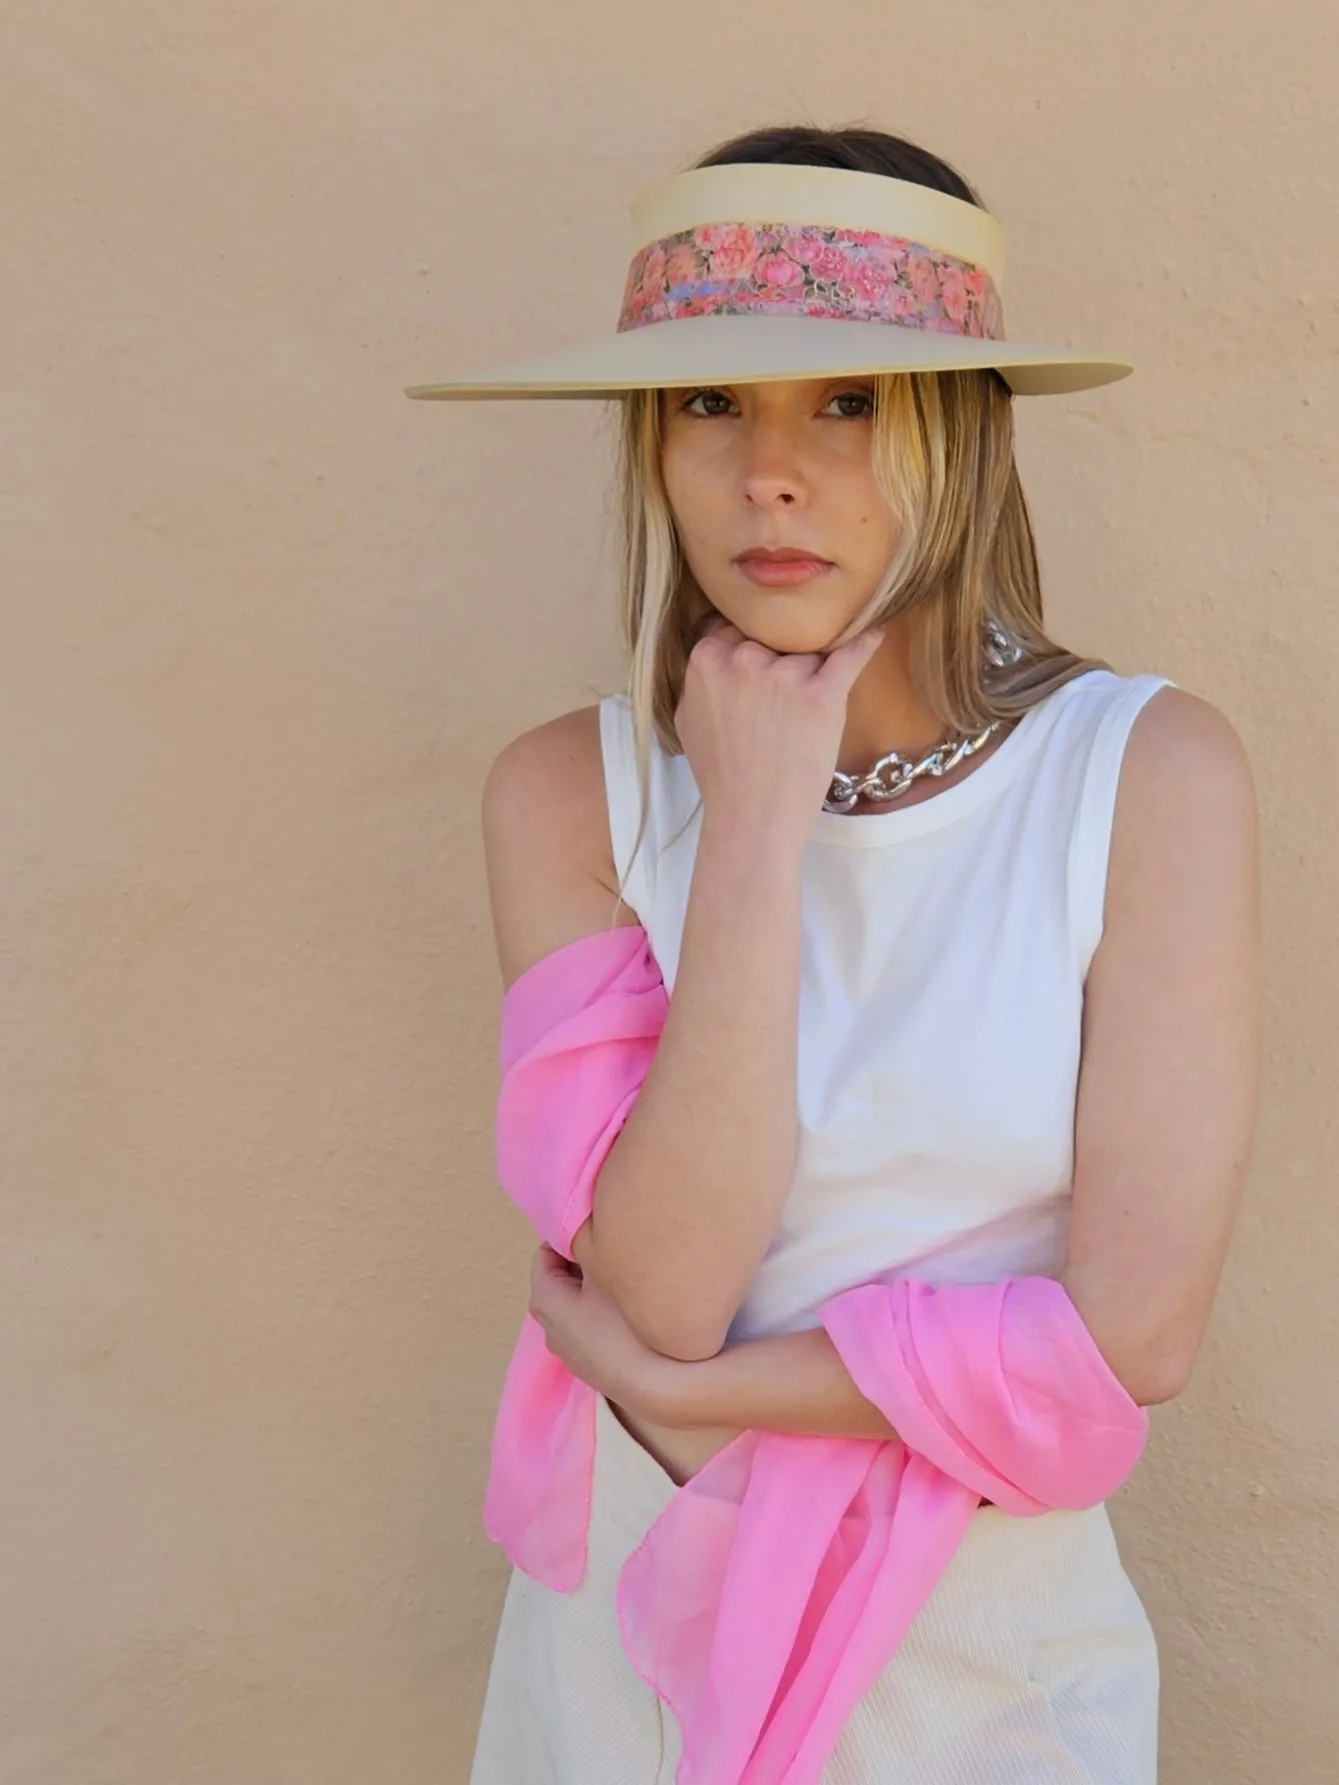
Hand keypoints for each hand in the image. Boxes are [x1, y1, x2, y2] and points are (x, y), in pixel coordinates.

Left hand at [527, 1244, 672, 1417]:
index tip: (594, 1231)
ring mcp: (567, 1350)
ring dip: (592, 1289)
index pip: (545, 1253)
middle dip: (581, 1263)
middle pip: (558, 1279)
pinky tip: (626, 1311)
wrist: (654, 1385)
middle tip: (611, 1251)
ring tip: (622, 1279)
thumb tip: (586, 1228)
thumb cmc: (626, 1324)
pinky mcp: (588, 1364)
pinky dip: (600, 1312)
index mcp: (543, 1301)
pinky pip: (588, 1325)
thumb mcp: (607, 1272)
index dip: (569, 1238)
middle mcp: (547, 1328)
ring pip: (575, 1303)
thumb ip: (590, 1244)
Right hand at [674, 614, 885, 843]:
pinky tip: (874, 631)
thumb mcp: (688, 717)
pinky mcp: (822, 695)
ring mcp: (784, 676)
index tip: (760, 664)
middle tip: (782, 696)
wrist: (751, 818)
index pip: (736, 627)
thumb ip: (701, 676)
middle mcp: (743, 659)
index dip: (751, 645)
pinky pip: (850, 655)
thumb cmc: (720, 774)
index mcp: (707, 660)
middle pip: (774, 636)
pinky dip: (864, 643)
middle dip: (780, 657)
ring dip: (812, 671)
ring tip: (804, 712)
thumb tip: (717, 649)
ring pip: (808, 651)